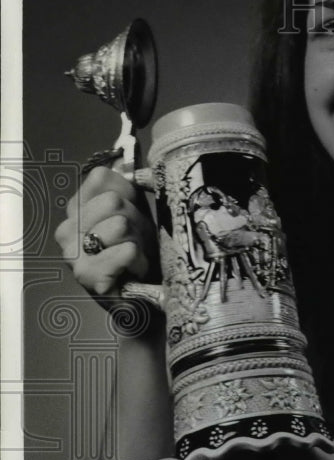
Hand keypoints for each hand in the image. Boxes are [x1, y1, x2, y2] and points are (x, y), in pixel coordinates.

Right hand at [54, 166, 158, 300]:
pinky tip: (134, 271)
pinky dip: (139, 259)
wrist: (141, 298)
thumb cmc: (137, 254)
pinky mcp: (88, 276)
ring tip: (136, 256)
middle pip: (113, 201)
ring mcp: (73, 253)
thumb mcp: (135, 214)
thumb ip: (128, 187)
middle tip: (137, 241)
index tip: (134, 213)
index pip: (101, 177)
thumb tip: (127, 161)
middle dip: (136, 221)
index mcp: (76, 209)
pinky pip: (126, 250)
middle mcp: (67, 229)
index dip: (128, 193)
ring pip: (120, 224)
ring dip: (140, 242)